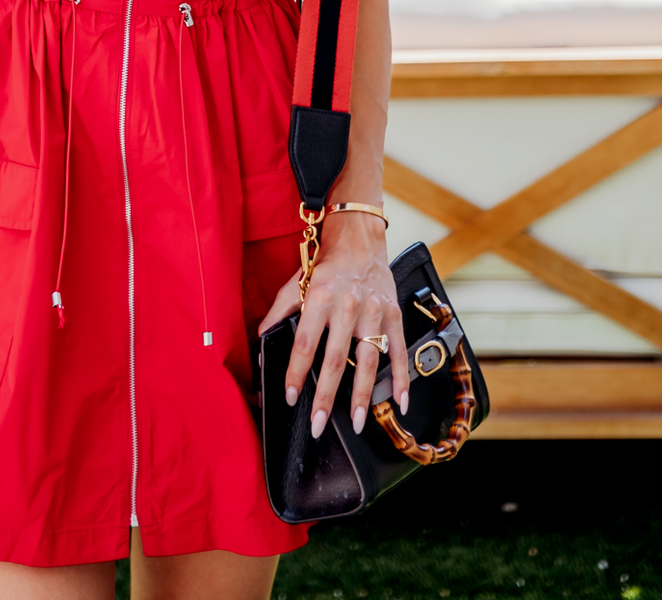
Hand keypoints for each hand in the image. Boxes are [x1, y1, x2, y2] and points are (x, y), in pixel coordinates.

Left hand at [259, 213, 408, 441]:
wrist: (359, 237)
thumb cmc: (325, 264)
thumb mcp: (295, 282)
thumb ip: (278, 312)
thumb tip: (260, 343)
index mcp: (319, 297)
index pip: (305, 343)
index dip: (296, 372)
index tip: (291, 397)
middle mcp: (348, 305)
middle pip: (335, 359)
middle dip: (325, 396)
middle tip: (317, 424)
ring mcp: (373, 312)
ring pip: (368, 361)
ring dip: (361, 396)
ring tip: (355, 423)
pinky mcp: (393, 315)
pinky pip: (399, 352)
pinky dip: (401, 379)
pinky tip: (399, 403)